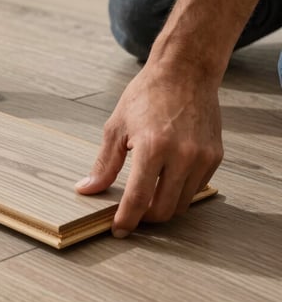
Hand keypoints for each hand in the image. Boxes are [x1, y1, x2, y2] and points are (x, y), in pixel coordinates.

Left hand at [75, 63, 223, 237]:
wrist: (185, 72)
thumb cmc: (147, 94)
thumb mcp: (116, 127)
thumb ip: (104, 164)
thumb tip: (87, 188)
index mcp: (153, 147)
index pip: (139, 199)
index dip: (126, 219)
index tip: (118, 229)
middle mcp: (182, 155)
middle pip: (164, 209)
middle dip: (145, 218)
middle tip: (131, 213)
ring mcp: (202, 157)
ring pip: (182, 203)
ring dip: (163, 207)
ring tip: (147, 197)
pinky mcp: (215, 156)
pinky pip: (196, 188)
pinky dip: (179, 192)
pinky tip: (165, 180)